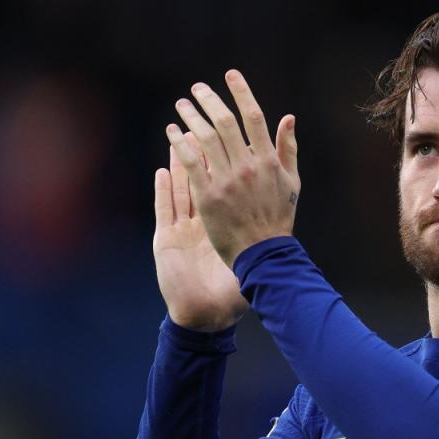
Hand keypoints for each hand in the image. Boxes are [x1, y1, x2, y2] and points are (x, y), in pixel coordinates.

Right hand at [153, 136, 249, 331]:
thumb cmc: (229, 290)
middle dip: (200, 150)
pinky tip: (161, 171)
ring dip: (179, 161)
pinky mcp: (168, 241)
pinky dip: (164, 190)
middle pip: (199, 179)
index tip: (236, 140)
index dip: (227, 163)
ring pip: (180, 189)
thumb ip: (259, 232)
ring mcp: (182, 231)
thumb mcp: (248, 258)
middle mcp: (199, 223)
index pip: (222, 186)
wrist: (207, 315)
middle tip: (202, 123)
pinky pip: (166, 210)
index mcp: (219, 224)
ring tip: (177, 134)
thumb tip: (277, 213)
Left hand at [165, 69, 299, 267]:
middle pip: (224, 123)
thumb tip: (288, 117)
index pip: (254, 117)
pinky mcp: (208, 196)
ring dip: (191, 117)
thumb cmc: (279, 217)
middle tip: (197, 88)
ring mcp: (227, 181)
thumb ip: (288, 148)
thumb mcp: (292, 182)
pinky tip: (172, 132)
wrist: (264, 252)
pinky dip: (180, 144)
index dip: (242, 92)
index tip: (230, 74)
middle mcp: (247, 167)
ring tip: (182, 105)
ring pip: (205, 139)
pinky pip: (190, 163)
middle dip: (209, 100)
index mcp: (268, 161)